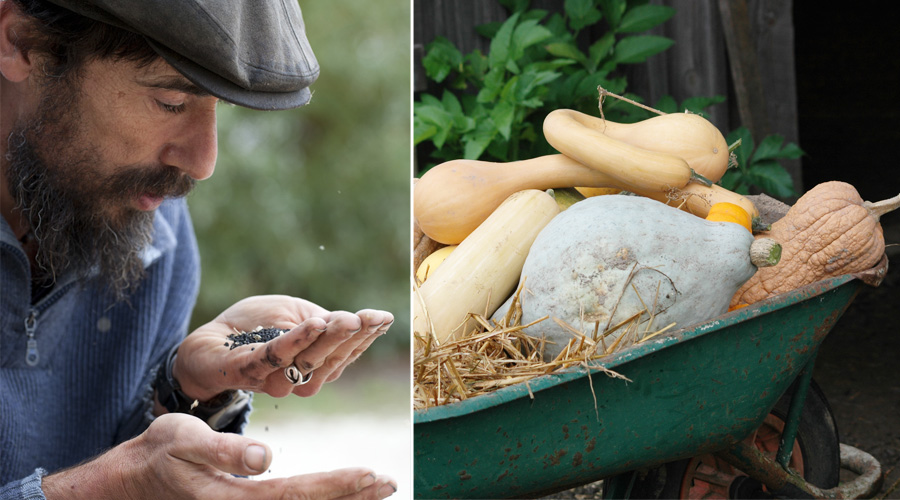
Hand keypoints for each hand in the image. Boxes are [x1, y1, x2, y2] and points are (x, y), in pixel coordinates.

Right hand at [42, 413, 397, 499]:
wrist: (123, 486)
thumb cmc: (152, 456)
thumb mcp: (180, 440)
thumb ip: (222, 450)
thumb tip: (264, 458)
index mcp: (231, 499)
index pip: (296, 494)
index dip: (337, 486)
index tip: (372, 475)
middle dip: (349, 497)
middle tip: (388, 483)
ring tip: (375, 489)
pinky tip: (335, 497)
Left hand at [174, 295, 393, 400]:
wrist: (205, 342)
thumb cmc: (251, 327)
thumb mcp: (292, 315)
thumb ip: (320, 321)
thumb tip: (355, 321)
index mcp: (314, 365)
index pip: (347, 352)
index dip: (367, 337)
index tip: (385, 317)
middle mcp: (298, 379)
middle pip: (332, 360)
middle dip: (353, 337)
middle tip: (369, 317)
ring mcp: (272, 379)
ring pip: (308, 363)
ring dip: (329, 340)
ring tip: (346, 319)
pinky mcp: (245, 371)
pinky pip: (274, 358)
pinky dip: (296, 340)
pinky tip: (314, 324)